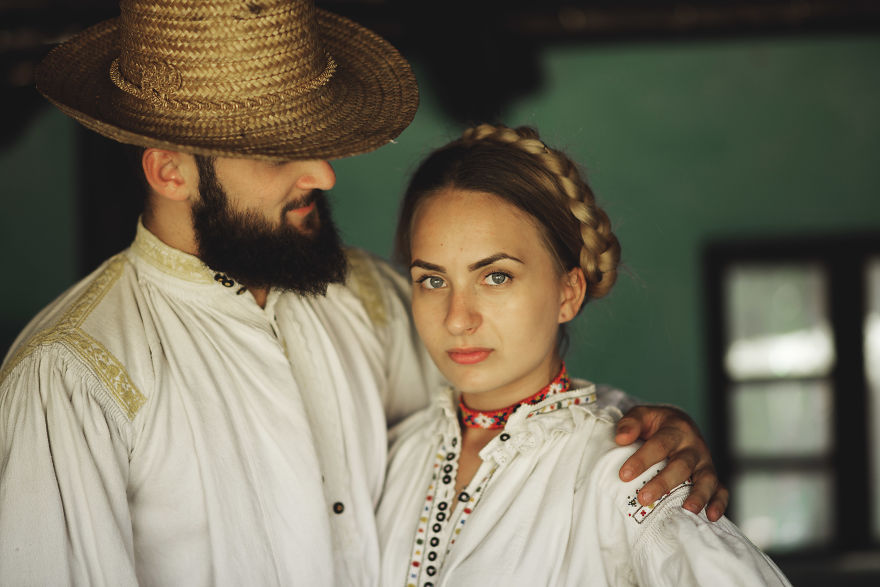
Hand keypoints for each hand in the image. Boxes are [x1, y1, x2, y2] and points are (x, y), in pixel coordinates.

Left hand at [614, 404, 728, 521]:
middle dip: (663, 483)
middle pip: (681, 465)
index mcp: (676, 429)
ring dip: (698, 495)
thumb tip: (621, 438)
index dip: (642, 460)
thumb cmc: (655, 423)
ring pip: (706, 479)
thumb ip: (630, 423)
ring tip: (687, 510)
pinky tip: (710, 516)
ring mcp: (705, 462)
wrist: (677, 423)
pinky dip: (719, 503)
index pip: (659, 445)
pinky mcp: (711, 475)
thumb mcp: (641, 415)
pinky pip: (721, 489)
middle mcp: (693, 446)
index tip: (624, 475)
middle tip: (643, 498)